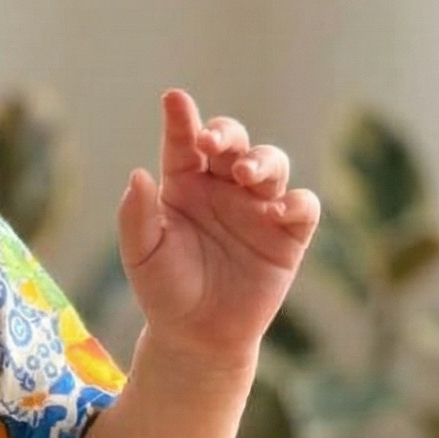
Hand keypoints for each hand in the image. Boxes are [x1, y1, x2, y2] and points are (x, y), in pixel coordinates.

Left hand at [118, 89, 320, 363]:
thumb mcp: (142, 255)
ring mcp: (258, 207)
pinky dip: (295, 202)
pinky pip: (302, 206)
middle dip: (228, 134)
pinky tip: (277, 210)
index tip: (174, 100)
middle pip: (234, 143)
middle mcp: (223, 187)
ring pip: (272, 164)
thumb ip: (136, 217)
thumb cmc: (166, 291)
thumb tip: (137, 175)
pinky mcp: (288, 234)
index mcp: (185, 184)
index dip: (181, 119)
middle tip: (214, 143)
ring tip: (247, 175)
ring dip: (263, 161)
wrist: (198, 337)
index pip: (185, 143)